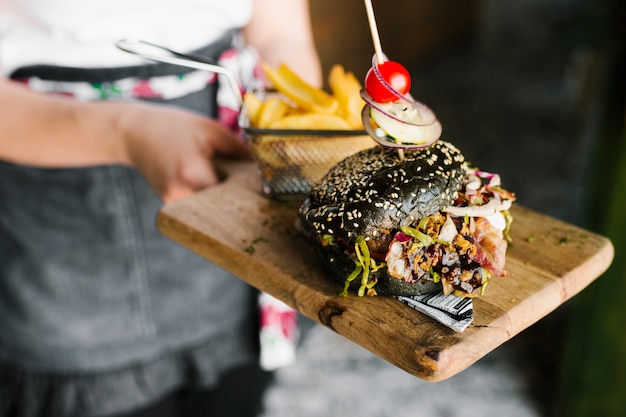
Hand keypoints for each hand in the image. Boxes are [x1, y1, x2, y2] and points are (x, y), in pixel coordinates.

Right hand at [117, 102, 250, 202]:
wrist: (134, 132)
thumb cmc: (172, 126)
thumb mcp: (211, 130)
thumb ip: (240, 149)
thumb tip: (265, 166)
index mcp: (193, 172)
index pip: (231, 195)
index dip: (247, 191)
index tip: (259, 187)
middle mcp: (181, 192)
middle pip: (221, 206)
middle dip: (236, 197)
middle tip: (246, 185)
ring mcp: (173, 202)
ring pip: (210, 209)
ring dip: (221, 197)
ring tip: (222, 177)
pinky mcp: (170, 204)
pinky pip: (198, 206)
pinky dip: (207, 197)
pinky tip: (207, 180)